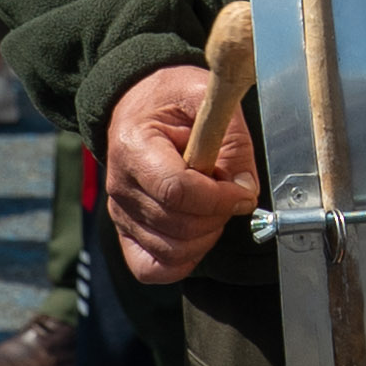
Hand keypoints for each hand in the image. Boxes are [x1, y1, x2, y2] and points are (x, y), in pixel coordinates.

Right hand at [103, 54, 261, 286]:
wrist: (138, 105)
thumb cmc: (170, 100)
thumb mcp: (204, 97)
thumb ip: (232, 139)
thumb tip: (245, 187)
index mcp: (134, 145)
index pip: (176, 190)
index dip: (219, 198)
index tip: (243, 190)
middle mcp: (120, 184)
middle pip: (177, 225)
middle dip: (218, 216)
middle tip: (230, 194)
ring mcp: (120, 212)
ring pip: (170, 251)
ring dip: (206, 236)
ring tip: (213, 208)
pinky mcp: (125, 232)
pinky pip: (152, 268)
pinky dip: (182, 261)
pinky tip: (197, 234)